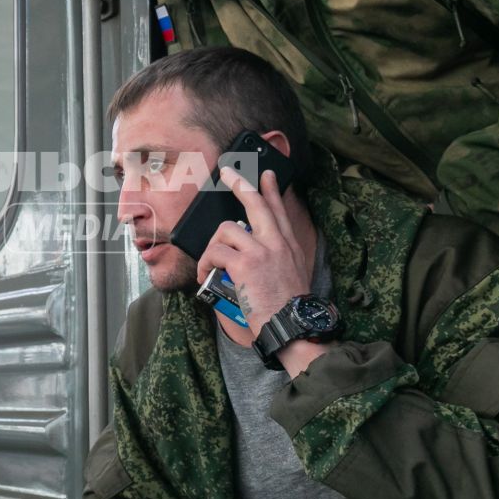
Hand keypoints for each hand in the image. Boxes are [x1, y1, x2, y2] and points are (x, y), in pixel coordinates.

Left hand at [197, 167, 312, 336]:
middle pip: (256, 204)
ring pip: (226, 230)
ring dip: (212, 247)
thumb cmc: (288, 308)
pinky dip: (205, 264)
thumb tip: (250, 250)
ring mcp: (261, 251)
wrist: (293, 324)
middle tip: (228, 174)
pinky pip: (215, 252)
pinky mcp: (245, 263)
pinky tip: (207, 276)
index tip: (266, 174)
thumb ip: (276, 258)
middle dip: (241, 185)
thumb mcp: (292, 275)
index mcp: (289, 246)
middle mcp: (277, 243)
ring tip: (210, 266)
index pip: (279, 211)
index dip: (271, 190)